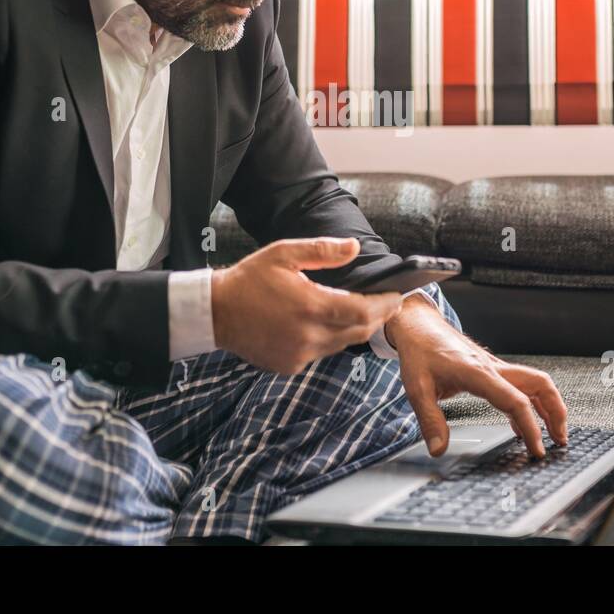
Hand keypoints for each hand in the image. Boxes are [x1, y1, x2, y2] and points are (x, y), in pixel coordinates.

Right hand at [210, 236, 403, 375]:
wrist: (216, 312)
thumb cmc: (250, 279)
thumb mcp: (284, 254)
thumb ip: (322, 251)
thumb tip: (354, 248)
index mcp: (311, 306)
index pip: (364, 311)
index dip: (386, 305)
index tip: (397, 296)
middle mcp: (309, 335)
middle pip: (359, 331)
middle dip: (377, 317)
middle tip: (387, 303)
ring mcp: (300, 354)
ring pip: (342, 344)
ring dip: (353, 328)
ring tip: (358, 309)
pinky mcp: (291, 365)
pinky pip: (322, 353)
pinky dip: (329, 339)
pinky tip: (322, 324)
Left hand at [386, 296, 567, 457]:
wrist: (419, 326)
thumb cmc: (419, 351)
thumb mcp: (417, 388)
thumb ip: (430, 420)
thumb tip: (438, 449)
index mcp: (478, 373)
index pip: (516, 401)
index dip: (531, 427)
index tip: (536, 449)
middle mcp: (493, 368)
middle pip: (539, 385)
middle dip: (556, 412)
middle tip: (559, 440)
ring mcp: (495, 367)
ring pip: (535, 383)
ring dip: (549, 407)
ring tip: (552, 435)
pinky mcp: (491, 370)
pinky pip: (519, 386)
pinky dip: (529, 405)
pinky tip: (521, 426)